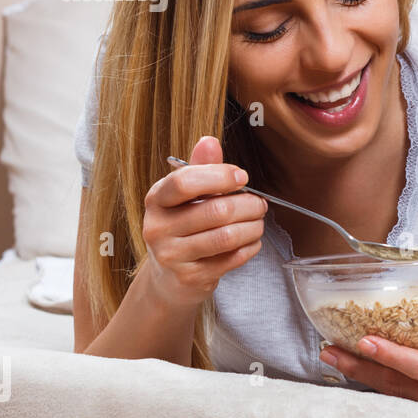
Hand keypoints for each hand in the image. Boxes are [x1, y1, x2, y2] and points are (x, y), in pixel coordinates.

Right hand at [141, 135, 267, 308]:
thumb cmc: (183, 228)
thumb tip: (209, 141)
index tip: (242, 177)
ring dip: (253, 227)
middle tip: (260, 204)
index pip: (185, 183)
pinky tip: (252, 242)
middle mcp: (157, 227)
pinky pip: (231, 259)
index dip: (220, 177)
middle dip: (249, 205)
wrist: (170, 277)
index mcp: (157, 199)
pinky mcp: (190, 277)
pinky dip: (250, 247)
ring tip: (258, 222)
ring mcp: (171, 255)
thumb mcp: (186, 196)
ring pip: (227, 236)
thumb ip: (201, 168)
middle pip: (216, 211)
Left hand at [319, 267, 417, 413]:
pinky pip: (401, 400)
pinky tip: (353, 370)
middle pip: (400, 386)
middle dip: (363, 370)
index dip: (395, 358)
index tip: (366, 342)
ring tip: (331, 357)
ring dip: (362, 378)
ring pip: (396, 396)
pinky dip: (376, 385)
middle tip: (330, 351)